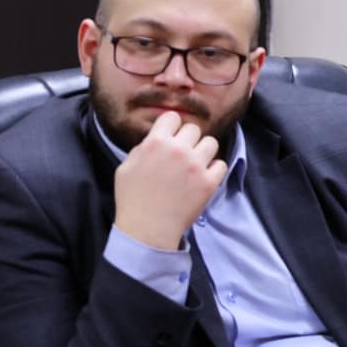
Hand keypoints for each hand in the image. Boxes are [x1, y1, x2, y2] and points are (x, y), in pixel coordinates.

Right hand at [114, 111, 224, 249]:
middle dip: (188, 139)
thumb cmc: (133, 199)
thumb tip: (156, 140)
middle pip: (194, 129)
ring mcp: (196, 165)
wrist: (148, 229)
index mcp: (155, 143)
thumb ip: (142, 148)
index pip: (172, 117)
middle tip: (183, 154)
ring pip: (211, 142)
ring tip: (196, 164)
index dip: (172, 126)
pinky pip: (221, 164)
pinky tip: (204, 177)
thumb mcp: (125, 167)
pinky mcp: (209, 182)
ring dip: (204, 151)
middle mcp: (178, 150)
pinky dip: (214, 170)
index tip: (172, 136)